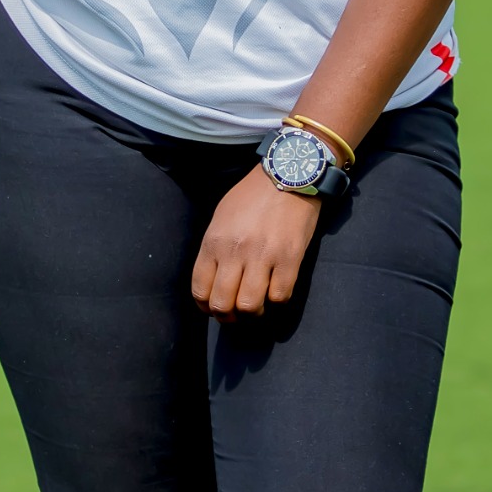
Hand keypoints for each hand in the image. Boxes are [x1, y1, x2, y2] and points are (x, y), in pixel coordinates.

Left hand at [191, 167, 320, 316]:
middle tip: (236, 314)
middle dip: (227, 316)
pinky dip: (276, 300)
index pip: (200, 289)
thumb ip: (214, 249)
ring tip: (257, 306)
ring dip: (253, 312)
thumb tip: (213, 282)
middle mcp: (235, 251)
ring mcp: (264, 255)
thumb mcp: (221, 217)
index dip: (205, 306)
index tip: (214, 307)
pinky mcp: (291, 258)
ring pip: (250, 306)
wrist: (288, 175)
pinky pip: (280, 296)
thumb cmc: (252, 196)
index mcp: (214, 242)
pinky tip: (275, 289)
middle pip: (222, 304)